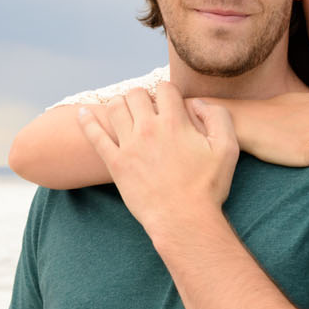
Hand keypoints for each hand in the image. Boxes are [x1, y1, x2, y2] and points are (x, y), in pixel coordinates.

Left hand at [76, 82, 237, 238]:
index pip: (164, 88)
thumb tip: (197, 103)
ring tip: (125, 113)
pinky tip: (81, 113)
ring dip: (120, 105)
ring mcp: (129, 146)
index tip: (169, 106)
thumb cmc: (207, 188)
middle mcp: (148, 129)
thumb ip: (218, 117)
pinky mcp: (115, 164)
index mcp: (174, 122)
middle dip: (142, 97)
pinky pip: (95, 136)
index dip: (167, 93)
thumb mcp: (227, 149)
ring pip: (115, 108)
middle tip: (146, 111)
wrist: (184, 220)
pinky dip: (86, 121)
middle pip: (136, 94)